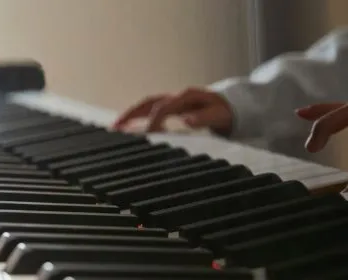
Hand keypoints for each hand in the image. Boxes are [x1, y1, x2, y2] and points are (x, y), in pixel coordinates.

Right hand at [112, 87, 232, 134]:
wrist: (231, 105)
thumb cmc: (224, 111)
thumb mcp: (218, 115)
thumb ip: (203, 118)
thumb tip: (186, 120)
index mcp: (185, 97)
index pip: (162, 108)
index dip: (153, 121)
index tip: (147, 135)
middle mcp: (176, 97)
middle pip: (148, 103)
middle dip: (131, 114)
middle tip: (116, 127)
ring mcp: (172, 101)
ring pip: (146, 105)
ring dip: (131, 115)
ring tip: (116, 127)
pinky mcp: (171, 107)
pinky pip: (151, 110)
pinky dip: (138, 117)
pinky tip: (130, 128)